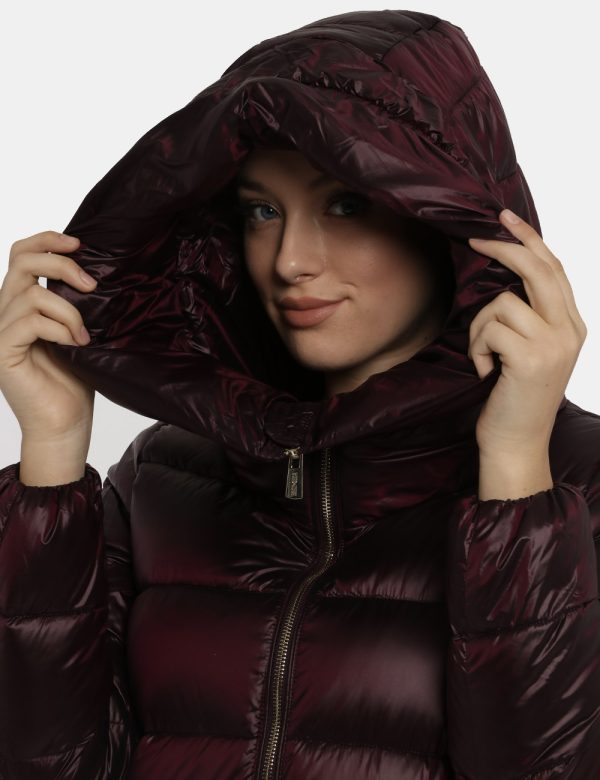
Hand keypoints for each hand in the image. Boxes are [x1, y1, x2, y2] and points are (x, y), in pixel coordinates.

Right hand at [0, 230, 96, 442]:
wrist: (65, 423)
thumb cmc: (74, 380)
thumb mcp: (78, 329)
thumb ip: (75, 301)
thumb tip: (94, 273)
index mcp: (22, 302)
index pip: (22, 254)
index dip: (47, 240)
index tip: (80, 243)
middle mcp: (6, 311)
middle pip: (22, 261)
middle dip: (61, 264)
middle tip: (91, 285)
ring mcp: (0, 330)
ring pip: (32, 294)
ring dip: (69, 311)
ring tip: (84, 335)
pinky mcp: (2, 350)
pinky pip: (30, 321)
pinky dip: (59, 328)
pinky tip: (75, 344)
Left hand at [467, 209, 586, 459]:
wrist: (516, 443)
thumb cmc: (513, 396)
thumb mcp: (528, 351)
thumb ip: (528, 316)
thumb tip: (504, 275)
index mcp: (573, 325)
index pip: (554, 268)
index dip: (530, 240)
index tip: (505, 219)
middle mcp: (571, 330)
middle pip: (538, 269)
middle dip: (504, 247)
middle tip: (474, 240)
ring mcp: (555, 344)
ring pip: (502, 302)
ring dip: (479, 329)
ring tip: (484, 358)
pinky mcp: (532, 358)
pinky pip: (490, 328)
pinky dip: (477, 348)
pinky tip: (485, 372)